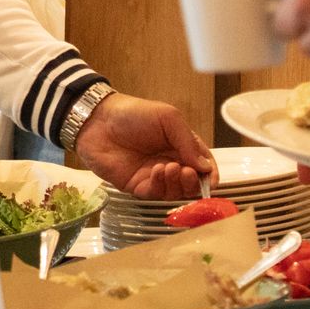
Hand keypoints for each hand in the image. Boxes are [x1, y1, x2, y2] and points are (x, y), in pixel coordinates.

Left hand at [74, 93, 212, 198]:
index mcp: (181, 146)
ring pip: (174, 192)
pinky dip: (160, 186)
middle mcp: (170, 163)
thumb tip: (205, 167)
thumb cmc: (133, 113)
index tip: (211, 179)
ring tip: (170, 167)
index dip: (210, 174)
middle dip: (193, 182)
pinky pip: (154, 195)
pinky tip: (156, 171)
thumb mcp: (168, 118)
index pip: (203, 165)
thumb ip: (188, 141)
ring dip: (177, 184)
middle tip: (187, 172)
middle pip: (191, 184)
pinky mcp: (136, 186)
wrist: (98, 120)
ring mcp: (153, 176)